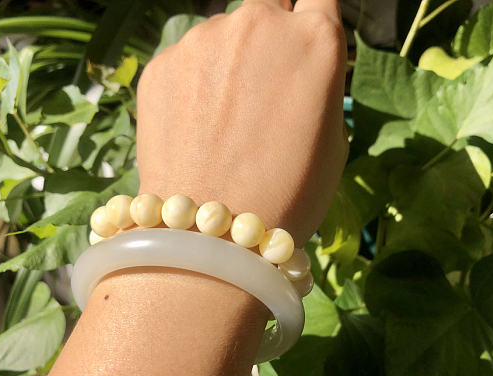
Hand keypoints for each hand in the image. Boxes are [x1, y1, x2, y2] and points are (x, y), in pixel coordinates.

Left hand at [137, 0, 347, 245]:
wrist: (211, 235)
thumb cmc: (288, 196)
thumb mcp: (332, 142)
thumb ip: (317, 88)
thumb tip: (296, 73)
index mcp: (314, 41)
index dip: (310, 20)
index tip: (301, 41)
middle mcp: (258, 24)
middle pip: (267, 7)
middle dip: (268, 34)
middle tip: (260, 86)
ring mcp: (202, 40)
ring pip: (222, 35)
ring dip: (226, 63)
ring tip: (220, 122)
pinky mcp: (160, 64)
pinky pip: (185, 61)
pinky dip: (192, 85)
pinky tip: (193, 129)